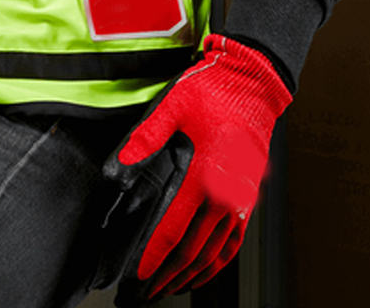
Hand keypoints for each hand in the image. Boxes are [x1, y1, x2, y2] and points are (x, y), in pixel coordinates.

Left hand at [104, 34, 291, 300]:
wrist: (252, 84)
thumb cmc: (212, 91)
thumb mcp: (171, 106)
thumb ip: (144, 137)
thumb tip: (117, 164)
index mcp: (204, 178)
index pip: (173, 233)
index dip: (153, 259)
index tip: (136, 277)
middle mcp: (225, 199)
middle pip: (192, 253)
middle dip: (166, 277)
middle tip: (142, 293)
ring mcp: (240, 203)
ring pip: (213, 255)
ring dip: (188, 276)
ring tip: (165, 290)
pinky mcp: (248, 200)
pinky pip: (232, 244)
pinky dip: (215, 265)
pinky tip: (199, 274)